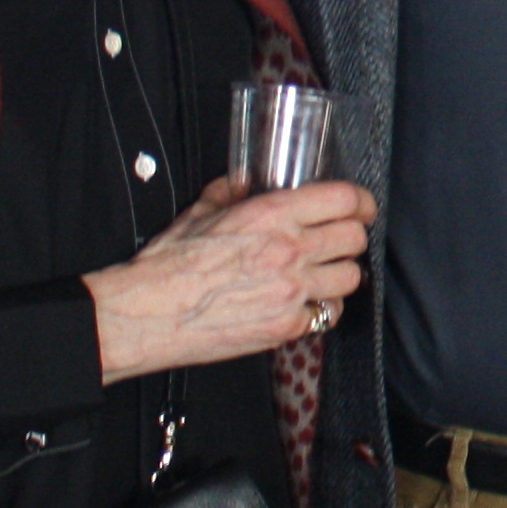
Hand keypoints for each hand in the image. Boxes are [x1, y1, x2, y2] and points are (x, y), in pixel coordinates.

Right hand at [84, 176, 371, 382]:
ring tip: (325, 273)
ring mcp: (291, 291)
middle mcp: (288, 251)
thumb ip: (227, 193)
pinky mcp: (285, 326)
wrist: (146, 314)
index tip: (360, 207)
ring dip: (341, 273)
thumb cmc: (166, 268)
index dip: (359, 202)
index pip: (343, 199)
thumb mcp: (196, 215)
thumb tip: (243, 180)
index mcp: (269, 215)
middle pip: (354, 238)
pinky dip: (323, 309)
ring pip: (350, 278)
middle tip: (340, 240)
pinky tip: (307, 303)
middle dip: (351, 237)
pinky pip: (328, 315)